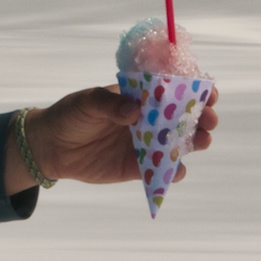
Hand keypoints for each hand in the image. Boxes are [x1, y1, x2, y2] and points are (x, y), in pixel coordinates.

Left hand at [4, 84, 220, 193]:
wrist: (51, 146)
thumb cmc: (71, 115)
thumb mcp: (87, 102)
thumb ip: (109, 104)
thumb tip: (133, 110)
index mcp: (141, 97)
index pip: (174, 90)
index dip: (195, 89)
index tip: (208, 91)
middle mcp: (150, 120)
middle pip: (185, 117)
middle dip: (202, 117)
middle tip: (208, 119)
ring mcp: (147, 144)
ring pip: (180, 144)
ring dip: (195, 142)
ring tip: (201, 141)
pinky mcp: (138, 168)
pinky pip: (162, 170)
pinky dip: (173, 171)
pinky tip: (177, 169)